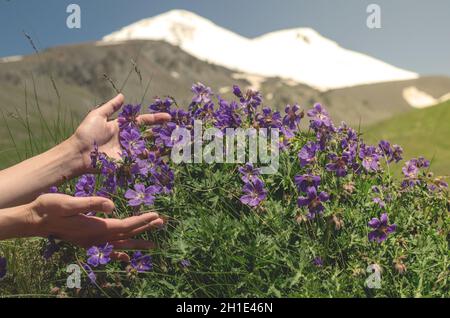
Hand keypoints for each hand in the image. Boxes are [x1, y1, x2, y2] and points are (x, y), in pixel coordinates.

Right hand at [27, 193, 163, 248]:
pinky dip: (120, 253)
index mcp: (96, 227)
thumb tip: (112, 205)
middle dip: (145, 228)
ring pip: (120, 243)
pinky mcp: (87, 242)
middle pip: (127, 234)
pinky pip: (108, 250)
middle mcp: (96, 238)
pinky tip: (127, 258)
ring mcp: (92, 242)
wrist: (35, 220)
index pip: (125, 225)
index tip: (156, 215)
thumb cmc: (51, 208)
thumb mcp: (70, 202)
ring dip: (137, 241)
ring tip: (153, 244)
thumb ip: (92, 204)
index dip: (142, 221)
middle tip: (162, 223)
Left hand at [70, 94, 170, 170]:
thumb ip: (111, 106)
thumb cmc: (86, 133)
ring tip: (176, 145)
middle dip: (163, 134)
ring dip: (161, 147)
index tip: (169, 117)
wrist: (79, 153)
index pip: (143, 121)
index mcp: (123, 126)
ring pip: (148, 148)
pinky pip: (141, 161)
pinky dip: (152, 160)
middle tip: (178, 132)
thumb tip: (123, 96)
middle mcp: (128, 139)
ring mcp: (128, 151)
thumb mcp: (98, 115)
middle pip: (149, 135)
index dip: (156, 119)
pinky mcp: (126, 163)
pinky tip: (162, 156)